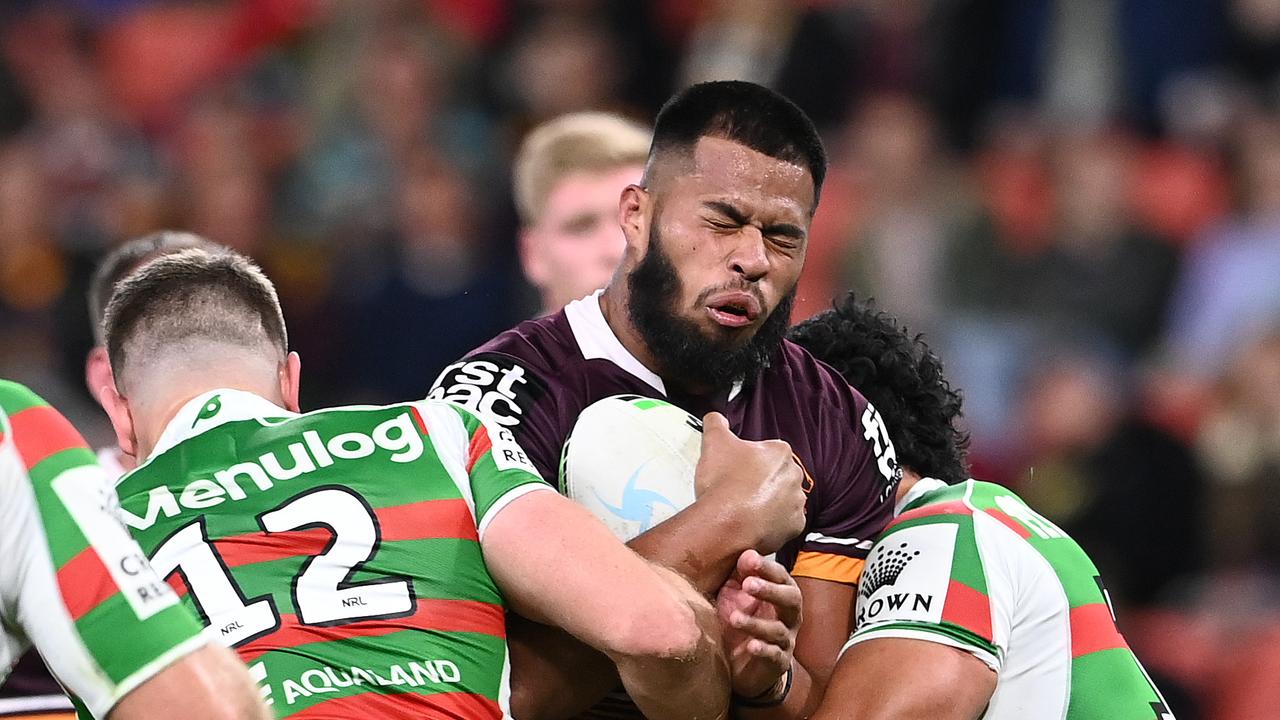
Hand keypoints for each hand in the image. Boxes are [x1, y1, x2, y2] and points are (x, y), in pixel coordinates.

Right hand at [695, 413, 806, 552]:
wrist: (726, 523)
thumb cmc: (723, 482)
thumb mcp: (713, 442)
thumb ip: (716, 423)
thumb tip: (716, 417)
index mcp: (780, 452)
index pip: (766, 451)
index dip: (748, 461)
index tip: (735, 471)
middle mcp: (794, 475)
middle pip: (776, 475)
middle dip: (761, 482)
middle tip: (738, 490)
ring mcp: (797, 502)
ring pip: (782, 499)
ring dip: (768, 503)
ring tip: (744, 509)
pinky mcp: (795, 525)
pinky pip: (785, 522)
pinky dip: (773, 524)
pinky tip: (754, 523)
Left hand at [716, 549, 801, 700]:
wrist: (742, 663)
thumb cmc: (743, 618)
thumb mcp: (738, 593)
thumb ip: (743, 573)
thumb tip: (747, 553)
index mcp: (782, 594)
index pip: (781, 577)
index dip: (768, 568)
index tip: (749, 560)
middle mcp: (789, 616)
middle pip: (791, 599)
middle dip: (771, 591)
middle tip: (748, 584)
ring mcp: (785, 640)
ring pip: (778, 630)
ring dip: (756, 623)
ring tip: (734, 618)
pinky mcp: (777, 663)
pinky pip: (775, 656)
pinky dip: (764, 651)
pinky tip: (751, 646)